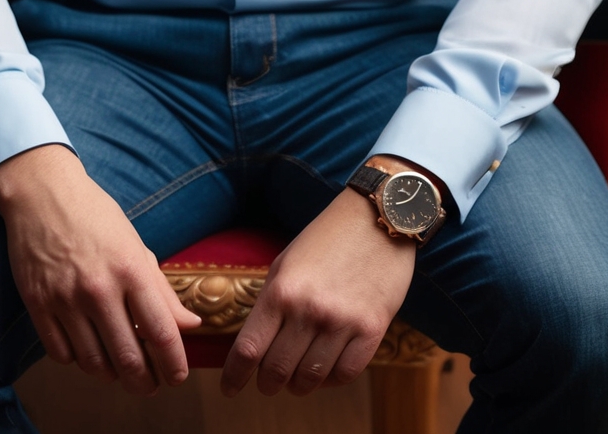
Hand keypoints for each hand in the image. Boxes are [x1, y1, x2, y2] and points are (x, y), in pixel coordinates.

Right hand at [0, 143, 202, 395]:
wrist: (42, 192)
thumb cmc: (95, 216)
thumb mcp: (134, 244)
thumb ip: (161, 289)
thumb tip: (190, 325)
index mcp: (130, 268)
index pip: (161, 332)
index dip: (174, 363)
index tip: (177, 376)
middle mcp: (98, 287)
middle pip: (128, 358)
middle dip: (144, 382)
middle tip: (150, 385)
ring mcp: (65, 298)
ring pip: (93, 363)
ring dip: (110, 373)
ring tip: (119, 368)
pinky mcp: (37, 304)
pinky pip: (61, 354)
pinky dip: (77, 360)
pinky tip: (86, 349)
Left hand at [220, 185, 416, 397]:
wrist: (378, 217)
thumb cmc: (327, 238)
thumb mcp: (287, 263)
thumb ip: (271, 303)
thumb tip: (255, 345)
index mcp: (281, 290)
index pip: (248, 349)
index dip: (234, 377)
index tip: (229, 389)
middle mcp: (309, 310)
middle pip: (276, 371)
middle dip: (267, 384)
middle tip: (268, 382)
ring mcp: (342, 322)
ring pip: (310, 379)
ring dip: (299, 384)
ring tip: (298, 376)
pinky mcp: (371, 329)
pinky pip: (344, 375)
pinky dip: (330, 379)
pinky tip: (326, 368)